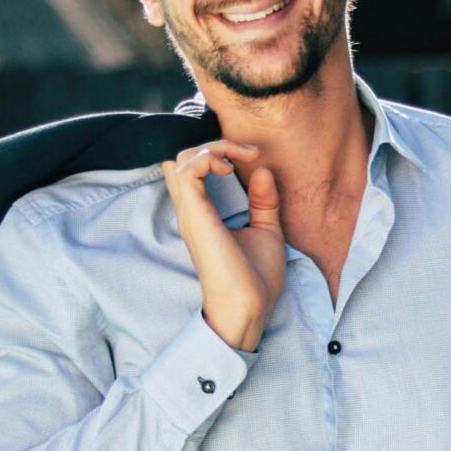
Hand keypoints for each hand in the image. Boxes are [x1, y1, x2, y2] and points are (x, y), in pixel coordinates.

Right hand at [161, 139, 284, 352]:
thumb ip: (263, 201)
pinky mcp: (195, 215)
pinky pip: (188, 168)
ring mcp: (190, 213)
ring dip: (214, 147)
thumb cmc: (256, 280)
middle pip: (184, 157)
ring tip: (242, 156)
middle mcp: (192, 211)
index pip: (194, 168)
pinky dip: (209, 157)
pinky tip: (231, 168)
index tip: (253, 157)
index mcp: (204, 215)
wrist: (248, 307)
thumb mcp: (266, 231)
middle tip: (249, 152)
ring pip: (183, 157)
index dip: (219, 151)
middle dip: (217, 144)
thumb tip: (262, 170)